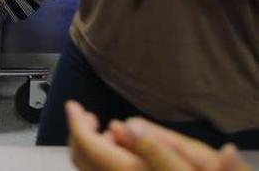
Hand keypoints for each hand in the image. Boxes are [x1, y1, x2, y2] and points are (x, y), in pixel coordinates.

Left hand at [67, 101, 251, 170]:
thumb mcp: (197, 159)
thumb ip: (159, 144)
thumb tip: (126, 125)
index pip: (89, 147)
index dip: (76, 124)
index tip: (73, 106)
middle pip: (82, 161)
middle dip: (79, 134)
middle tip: (87, 115)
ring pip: (89, 170)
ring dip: (90, 147)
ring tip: (105, 131)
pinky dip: (98, 160)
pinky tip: (117, 150)